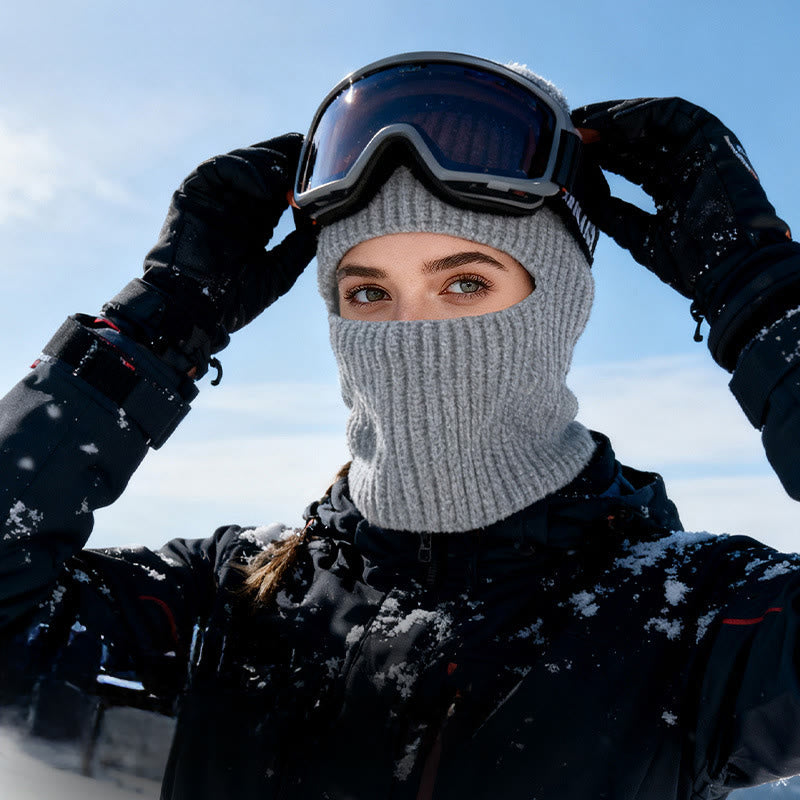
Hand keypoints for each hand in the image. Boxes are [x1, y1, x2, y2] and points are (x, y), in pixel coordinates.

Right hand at [103, 134, 316, 377]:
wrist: (194, 310)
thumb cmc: (234, 299)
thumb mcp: (280, 270)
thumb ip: (301, 246)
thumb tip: (325, 221)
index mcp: (257, 221)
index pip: (283, 187)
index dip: (303, 178)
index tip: (326, 176)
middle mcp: (237, 204)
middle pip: (266, 167)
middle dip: (291, 161)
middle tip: (314, 160)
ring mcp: (215, 197)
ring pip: (245, 162)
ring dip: (272, 163)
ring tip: (293, 175)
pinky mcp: (194, 192)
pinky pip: (219, 169)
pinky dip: (246, 171)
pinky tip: (267, 187)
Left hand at [572, 98, 798, 368]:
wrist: (729, 270)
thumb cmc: (689, 263)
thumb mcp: (638, 235)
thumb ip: (611, 213)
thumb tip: (579, 194)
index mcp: (668, 187)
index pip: (628, 161)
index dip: (598, 153)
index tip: (569, 151)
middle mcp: (682, 164)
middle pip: (636, 138)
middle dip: (601, 132)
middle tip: (568, 129)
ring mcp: (698, 151)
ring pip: (652, 120)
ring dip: (615, 118)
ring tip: (584, 123)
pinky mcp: (712, 139)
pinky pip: (672, 115)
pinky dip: (639, 115)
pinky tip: (609, 124)